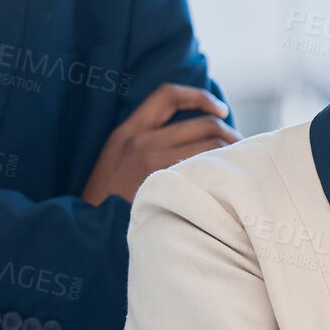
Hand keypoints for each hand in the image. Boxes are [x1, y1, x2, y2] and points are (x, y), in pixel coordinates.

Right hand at [82, 83, 238, 205]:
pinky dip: (223, 173)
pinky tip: (228, 183)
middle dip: (228, 132)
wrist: (90, 233)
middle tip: (239, 146)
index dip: (199, 96)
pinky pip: (206, 172)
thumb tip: (191, 132)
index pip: (167, 95)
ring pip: (211, 147)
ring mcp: (155, 167)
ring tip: (238, 165)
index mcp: (126, 132)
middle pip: (203, 124)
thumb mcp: (115, 158)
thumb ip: (144, 140)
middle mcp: (141, 144)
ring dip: (231, 154)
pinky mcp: (167, 190)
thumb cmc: (107, 200)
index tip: (220, 110)